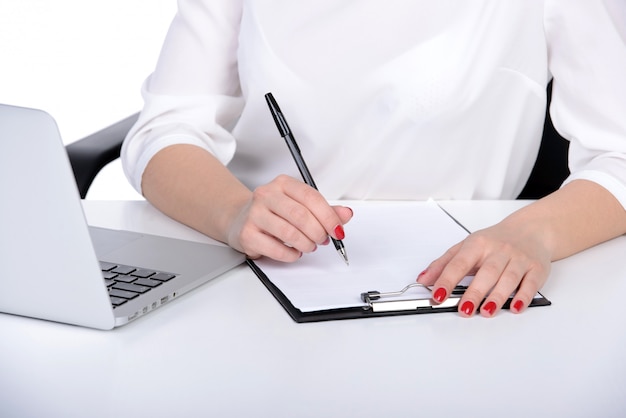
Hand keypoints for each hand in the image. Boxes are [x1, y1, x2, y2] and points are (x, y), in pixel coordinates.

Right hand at [226, 174, 352, 261]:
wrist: (239, 219)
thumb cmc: (273, 212)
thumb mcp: (299, 205)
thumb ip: (324, 210)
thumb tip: (346, 214)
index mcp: (283, 184)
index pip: (311, 198)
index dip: (329, 216)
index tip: (338, 230)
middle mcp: (266, 195)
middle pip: (301, 215)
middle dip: (318, 232)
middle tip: (323, 240)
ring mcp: (254, 214)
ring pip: (289, 232)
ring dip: (306, 244)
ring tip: (309, 246)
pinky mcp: (247, 234)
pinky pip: (276, 249)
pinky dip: (291, 254)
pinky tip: (294, 252)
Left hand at [416, 219, 550, 316]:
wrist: (531, 230)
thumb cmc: (495, 241)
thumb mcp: (466, 246)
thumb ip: (444, 263)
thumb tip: (423, 280)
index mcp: (478, 244)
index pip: (459, 263)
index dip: (447, 280)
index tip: (437, 296)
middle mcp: (499, 250)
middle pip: (487, 272)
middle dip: (474, 292)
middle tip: (464, 309)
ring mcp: (519, 259)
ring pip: (508, 278)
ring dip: (497, 297)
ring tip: (486, 312)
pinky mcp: (537, 269)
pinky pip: (531, 283)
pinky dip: (524, 297)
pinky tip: (515, 308)